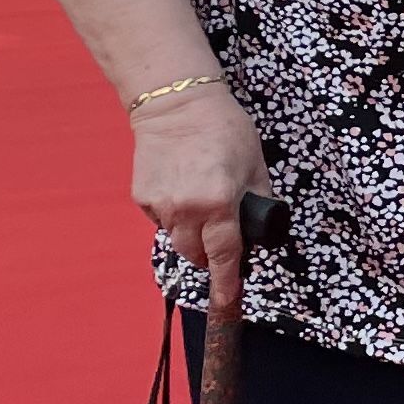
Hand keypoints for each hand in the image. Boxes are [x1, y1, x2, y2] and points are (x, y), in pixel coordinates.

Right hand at [130, 84, 268, 285]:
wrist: (176, 103)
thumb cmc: (223, 128)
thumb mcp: (255, 163)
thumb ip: (260, 199)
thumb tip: (261, 226)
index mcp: (219, 202)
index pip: (225, 253)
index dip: (227, 280)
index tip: (228, 299)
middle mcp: (186, 208)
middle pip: (196, 254)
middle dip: (210, 254)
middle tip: (221, 236)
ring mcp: (160, 204)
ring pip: (177, 240)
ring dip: (191, 235)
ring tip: (201, 206)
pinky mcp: (142, 196)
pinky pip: (161, 220)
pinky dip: (173, 215)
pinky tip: (181, 188)